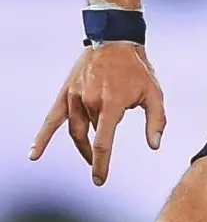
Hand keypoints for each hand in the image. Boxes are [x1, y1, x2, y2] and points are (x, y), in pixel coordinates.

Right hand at [29, 43, 165, 185]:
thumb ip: (156, 120)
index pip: (103, 141)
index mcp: (112, 102)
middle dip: (97, 146)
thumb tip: (154, 145)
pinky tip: (34, 153)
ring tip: (90, 149)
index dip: (101, 163)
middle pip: (91, 134)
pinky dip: (42, 137)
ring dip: (84, 140)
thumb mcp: (154, 92)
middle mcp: (91, 101)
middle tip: (99, 158)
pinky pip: (52, 119)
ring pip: (77, 129)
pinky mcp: (66, 93)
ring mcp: (76, 97)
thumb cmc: (138, 69)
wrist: (116, 41)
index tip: (99, 179)